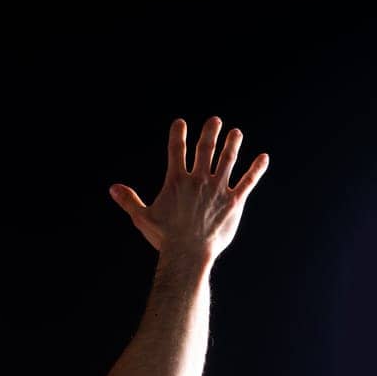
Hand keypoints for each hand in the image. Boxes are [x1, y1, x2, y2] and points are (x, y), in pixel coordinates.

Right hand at [109, 116, 267, 256]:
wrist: (188, 254)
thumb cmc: (164, 238)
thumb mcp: (142, 218)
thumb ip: (129, 200)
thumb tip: (113, 188)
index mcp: (177, 181)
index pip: (176, 151)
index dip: (177, 135)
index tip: (180, 123)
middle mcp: (199, 180)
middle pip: (205, 149)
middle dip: (210, 132)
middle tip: (215, 120)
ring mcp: (218, 189)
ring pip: (228, 160)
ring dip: (233, 144)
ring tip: (236, 133)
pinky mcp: (234, 202)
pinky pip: (248, 181)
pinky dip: (257, 169)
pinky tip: (263, 158)